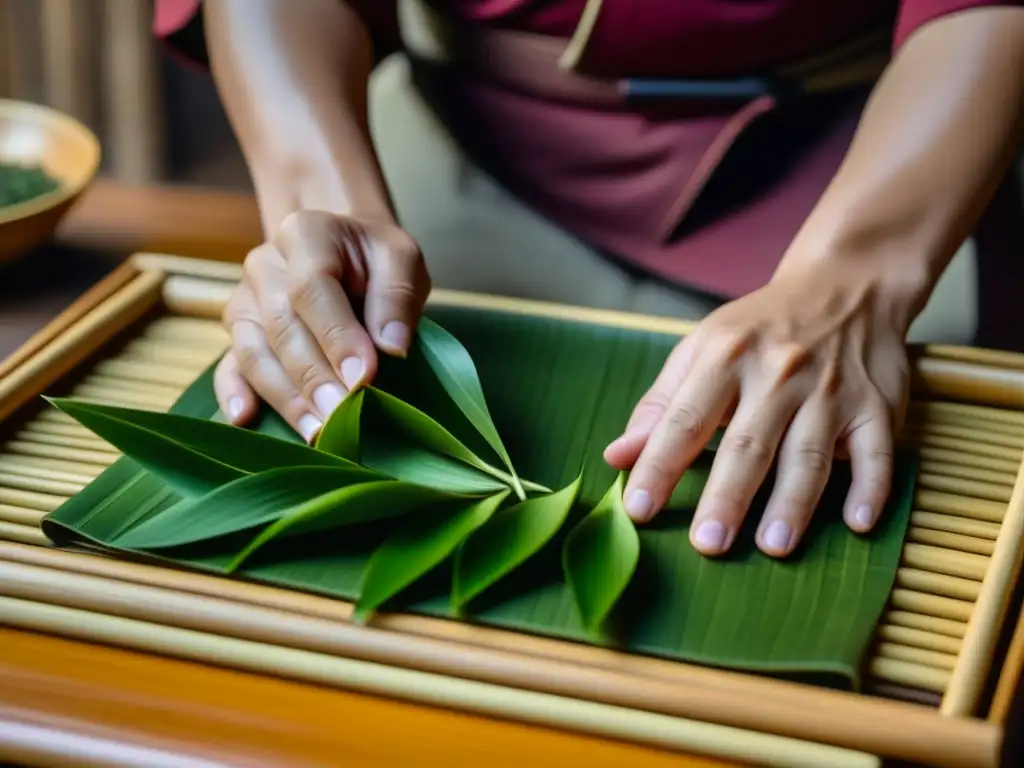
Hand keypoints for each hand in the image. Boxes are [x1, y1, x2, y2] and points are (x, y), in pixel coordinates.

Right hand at [215, 210, 429, 440]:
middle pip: (281, 327)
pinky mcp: (240, 334)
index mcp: (306, 235)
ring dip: (285, 398)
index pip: (313, 289)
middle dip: (314, 377)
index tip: (364, 376)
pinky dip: (233, 393)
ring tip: (316, 432)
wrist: (343, 250)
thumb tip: (391, 348)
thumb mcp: (401, 258)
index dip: (336, 336)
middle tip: (343, 415)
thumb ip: (397, 296)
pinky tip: (246, 420)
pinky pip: (230, 365)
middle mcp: (265, 266)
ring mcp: (246, 301)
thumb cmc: (375, 258)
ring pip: (255, 353)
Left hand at [603, 262, 912, 557]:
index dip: (659, 465)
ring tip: (773, 546)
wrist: (845, 285)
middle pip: (748, 444)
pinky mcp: (876, 404)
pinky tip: (859, 522)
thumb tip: (616, 457)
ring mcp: (831, 390)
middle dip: (727, 496)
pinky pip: (877, 450)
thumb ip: (661, 405)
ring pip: (809, 454)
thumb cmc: (759, 330)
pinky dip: (871, 487)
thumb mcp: (702, 350)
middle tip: (707, 544)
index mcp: (725, 357)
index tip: (638, 509)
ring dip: (793, 503)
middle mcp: (778, 373)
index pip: (684, 420)